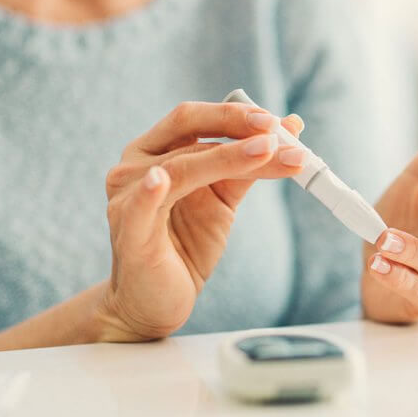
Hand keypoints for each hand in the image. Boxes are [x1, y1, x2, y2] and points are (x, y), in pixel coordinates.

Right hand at [98, 102, 305, 340]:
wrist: (155, 303)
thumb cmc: (185, 246)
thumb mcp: (222, 201)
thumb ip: (249, 167)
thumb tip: (291, 131)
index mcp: (154, 152)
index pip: (193, 118)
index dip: (234, 114)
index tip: (276, 121)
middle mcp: (134, 167)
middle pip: (187, 131)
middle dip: (234, 126)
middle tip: (275, 131)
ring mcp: (126, 198)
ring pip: (181, 167)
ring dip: (228, 157)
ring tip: (267, 152)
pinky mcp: (129, 233)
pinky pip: (140, 207)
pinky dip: (150, 191)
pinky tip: (161, 180)